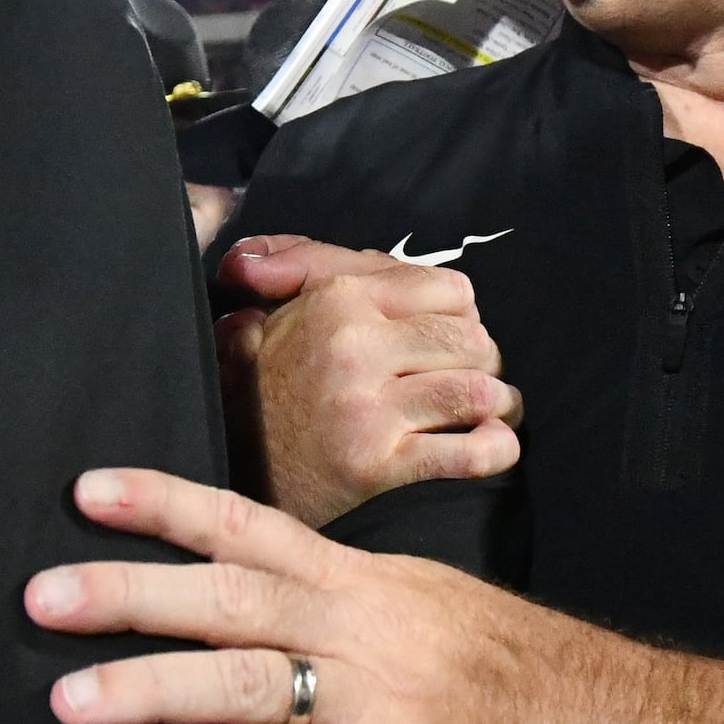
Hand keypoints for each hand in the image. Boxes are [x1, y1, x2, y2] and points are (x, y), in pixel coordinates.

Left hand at [28, 467, 653, 723]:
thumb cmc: (518, 671)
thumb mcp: (431, 604)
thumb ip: (344, 598)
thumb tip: (254, 591)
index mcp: (368, 580)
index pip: (251, 527)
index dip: (167, 505)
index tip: (84, 490)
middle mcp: (364, 627)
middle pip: (230, 597)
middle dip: (129, 593)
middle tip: (38, 596)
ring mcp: (379, 702)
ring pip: (249, 681)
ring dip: (152, 687)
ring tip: (68, 701)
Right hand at [218, 236, 518, 527]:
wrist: (224, 469)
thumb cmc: (262, 386)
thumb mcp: (281, 308)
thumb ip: (322, 265)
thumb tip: (371, 254)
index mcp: (340, 299)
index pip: (453, 291)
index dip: (463, 317)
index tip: (450, 340)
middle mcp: (355, 345)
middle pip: (472, 341)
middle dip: (483, 363)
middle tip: (472, 382)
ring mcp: (366, 406)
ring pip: (478, 391)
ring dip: (499, 406)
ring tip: (490, 415)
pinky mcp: (376, 464)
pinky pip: (469, 452)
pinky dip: (496, 449)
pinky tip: (494, 447)